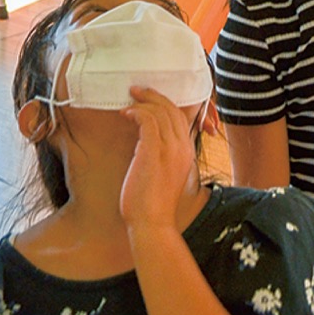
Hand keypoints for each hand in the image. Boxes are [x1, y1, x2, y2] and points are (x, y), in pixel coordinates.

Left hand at [119, 88, 196, 230]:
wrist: (153, 224)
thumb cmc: (153, 204)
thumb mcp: (164, 175)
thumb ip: (162, 157)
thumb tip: (145, 142)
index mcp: (186, 152)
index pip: (180, 117)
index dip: (165, 104)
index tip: (149, 99)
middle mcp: (182, 147)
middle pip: (172, 109)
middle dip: (154, 96)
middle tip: (137, 90)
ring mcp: (169, 149)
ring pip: (160, 111)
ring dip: (143, 101)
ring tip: (129, 101)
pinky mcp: (153, 151)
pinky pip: (148, 120)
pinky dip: (137, 112)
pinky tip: (126, 114)